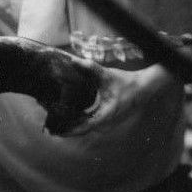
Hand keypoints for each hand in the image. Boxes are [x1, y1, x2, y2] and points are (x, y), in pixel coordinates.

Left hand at [59, 64, 175, 136]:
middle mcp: (106, 123)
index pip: (84, 127)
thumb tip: (73, 60)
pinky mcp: (108, 121)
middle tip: (49, 127)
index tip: (55, 131)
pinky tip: (70, 118)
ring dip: (72, 127)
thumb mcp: (107, 75)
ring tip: (55, 124)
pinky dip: (80, 123)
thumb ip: (90, 68)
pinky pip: (91, 124)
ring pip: (87, 128)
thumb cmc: (125, 83)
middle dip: (66, 129)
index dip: (69, 130)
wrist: (142, 88)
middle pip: (82, 130)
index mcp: (105, 115)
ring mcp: (108, 124)